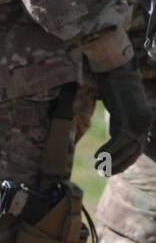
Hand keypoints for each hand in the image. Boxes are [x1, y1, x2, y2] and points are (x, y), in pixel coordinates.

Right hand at [94, 58, 152, 173]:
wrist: (116, 70)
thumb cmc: (115, 84)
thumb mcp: (119, 106)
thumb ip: (119, 119)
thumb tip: (113, 131)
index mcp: (142, 120)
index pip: (137, 147)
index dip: (126, 160)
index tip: (114, 168)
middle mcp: (144, 123)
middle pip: (135, 152)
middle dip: (121, 165)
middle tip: (106, 173)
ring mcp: (139, 123)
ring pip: (127, 150)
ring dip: (113, 161)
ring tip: (100, 168)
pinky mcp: (129, 120)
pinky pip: (118, 142)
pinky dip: (108, 151)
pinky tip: (97, 157)